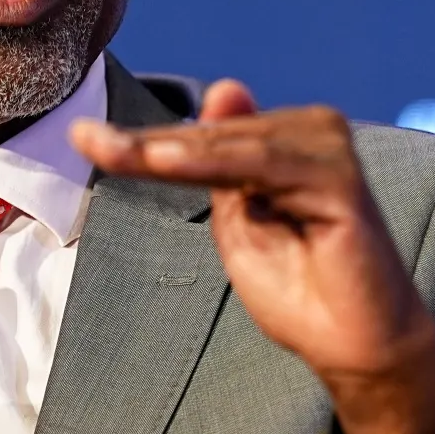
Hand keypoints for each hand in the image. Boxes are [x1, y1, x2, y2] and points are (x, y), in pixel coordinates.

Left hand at [72, 81, 434, 433]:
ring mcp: (328, 149)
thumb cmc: (299, 292)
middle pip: (213, 135)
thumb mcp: (239, 224)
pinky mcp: (341, 175)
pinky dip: (213, 160)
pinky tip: (165, 159)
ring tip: (113, 152)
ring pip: (230, 144)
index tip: (81, 134)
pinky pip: (261, 162)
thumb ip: (218, 166)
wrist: (352, 348)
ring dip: (170, 151)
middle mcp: (311, 134)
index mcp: (284, 143)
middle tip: (84, 139)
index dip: (143, 141)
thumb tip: (224, 85)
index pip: (204, 139)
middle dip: (148, 145)